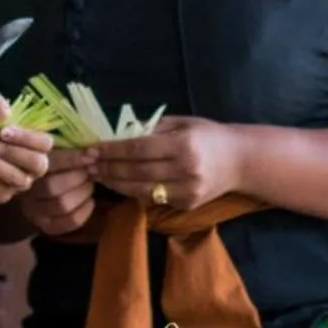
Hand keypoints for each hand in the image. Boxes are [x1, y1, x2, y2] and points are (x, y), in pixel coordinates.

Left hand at [0, 126, 52, 205]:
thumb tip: (4, 106)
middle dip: (10, 151)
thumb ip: (0, 119)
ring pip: (15, 176)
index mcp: (36, 146)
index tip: (3, 131)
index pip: (45, 143)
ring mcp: (21, 184)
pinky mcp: (3, 195)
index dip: (27, 137)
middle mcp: (34, 168)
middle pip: (37, 163)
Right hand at [17, 148, 100, 236]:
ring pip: (62, 205)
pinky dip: (85, 211)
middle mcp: (27, 192)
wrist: (37, 196)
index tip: (90, 155)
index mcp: (27, 168)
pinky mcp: (47, 227)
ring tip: (89, 184)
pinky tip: (90, 201)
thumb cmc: (52, 168)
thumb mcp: (53, 155)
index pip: (47, 163)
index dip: (71, 159)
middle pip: (52, 187)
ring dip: (83, 193)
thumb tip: (91, 151)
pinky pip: (70, 221)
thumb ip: (66, 151)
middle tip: (90, 171)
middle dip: (78, 177)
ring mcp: (35, 212)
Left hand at [92, 117, 244, 212]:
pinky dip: (133, 191)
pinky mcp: (187, 204)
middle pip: (136, 171)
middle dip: (108, 168)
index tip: (92, 149)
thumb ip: (151, 128)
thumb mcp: (182, 123)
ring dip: (115, 183)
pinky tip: (119, 184)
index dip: (112, 150)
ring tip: (97, 175)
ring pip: (141, 189)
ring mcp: (186, 190)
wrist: (240, 161)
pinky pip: (153, 199)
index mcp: (183, 145)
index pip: (138, 148)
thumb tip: (117, 133)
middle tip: (88, 164)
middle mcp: (185, 170)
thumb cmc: (208, 136)